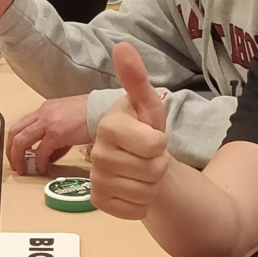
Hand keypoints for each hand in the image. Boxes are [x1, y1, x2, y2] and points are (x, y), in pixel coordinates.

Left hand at [7, 95, 89, 174]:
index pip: (21, 125)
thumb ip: (56, 136)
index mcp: (45, 109)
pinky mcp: (56, 133)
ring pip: (20, 141)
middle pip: (14, 132)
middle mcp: (43, 113)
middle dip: (10, 151)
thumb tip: (48, 156)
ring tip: (22, 169)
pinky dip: (39, 162)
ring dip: (18, 157)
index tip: (17, 154)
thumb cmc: (91, 114)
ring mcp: (48, 123)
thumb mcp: (68, 121)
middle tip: (15, 164)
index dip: (15, 142)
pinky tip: (43, 168)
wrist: (104, 110)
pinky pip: (41, 151)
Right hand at [91, 43, 169, 220]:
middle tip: (150, 157)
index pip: (154, 145)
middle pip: (152, 170)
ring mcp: (96, 179)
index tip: (153, 137)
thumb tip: (123, 46)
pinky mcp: (99, 202)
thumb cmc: (145, 129)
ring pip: (145, 192)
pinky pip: (134, 210)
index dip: (161, 143)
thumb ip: (136, 78)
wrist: (141, 160)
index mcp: (109, 125)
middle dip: (159, 165)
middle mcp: (97, 153)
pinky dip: (142, 203)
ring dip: (152, 184)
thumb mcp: (148, 103)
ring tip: (143, 171)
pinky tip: (135, 188)